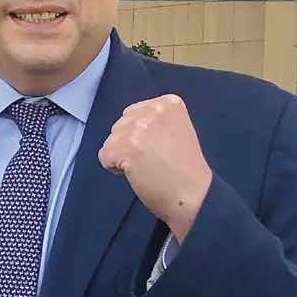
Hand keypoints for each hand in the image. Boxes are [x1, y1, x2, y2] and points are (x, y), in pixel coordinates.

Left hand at [98, 94, 211, 241]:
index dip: (139, 135)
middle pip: (120, 124)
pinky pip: (104, 156)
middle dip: (128, 143)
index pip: (133, 113)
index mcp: (169, 103)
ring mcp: (139, 126)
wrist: (192, 194)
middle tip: (151, 161)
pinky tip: (136, 173)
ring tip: (145, 167)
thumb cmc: (185, 169)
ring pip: (111, 140)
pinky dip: (114, 168)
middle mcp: (153, 109)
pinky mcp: (126, 146)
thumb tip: (128, 127)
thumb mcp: (176, 130)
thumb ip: (154, 123)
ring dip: (121, 156)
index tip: (157, 149)